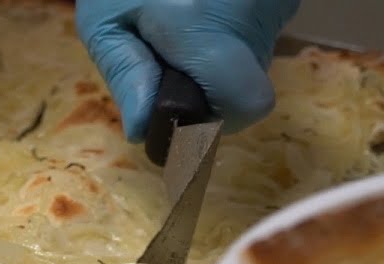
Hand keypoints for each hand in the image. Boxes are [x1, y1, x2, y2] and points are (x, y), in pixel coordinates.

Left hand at [76, 0, 301, 141]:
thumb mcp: (106, 18)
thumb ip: (126, 74)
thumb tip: (143, 130)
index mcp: (207, 27)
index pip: (248, 104)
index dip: (221, 118)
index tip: (189, 109)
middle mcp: (254, 14)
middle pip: (245, 82)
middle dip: (209, 83)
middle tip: (172, 54)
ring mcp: (278, 0)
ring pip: (251, 55)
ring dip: (217, 53)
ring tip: (184, 19)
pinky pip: (256, 27)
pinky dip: (229, 26)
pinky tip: (203, 5)